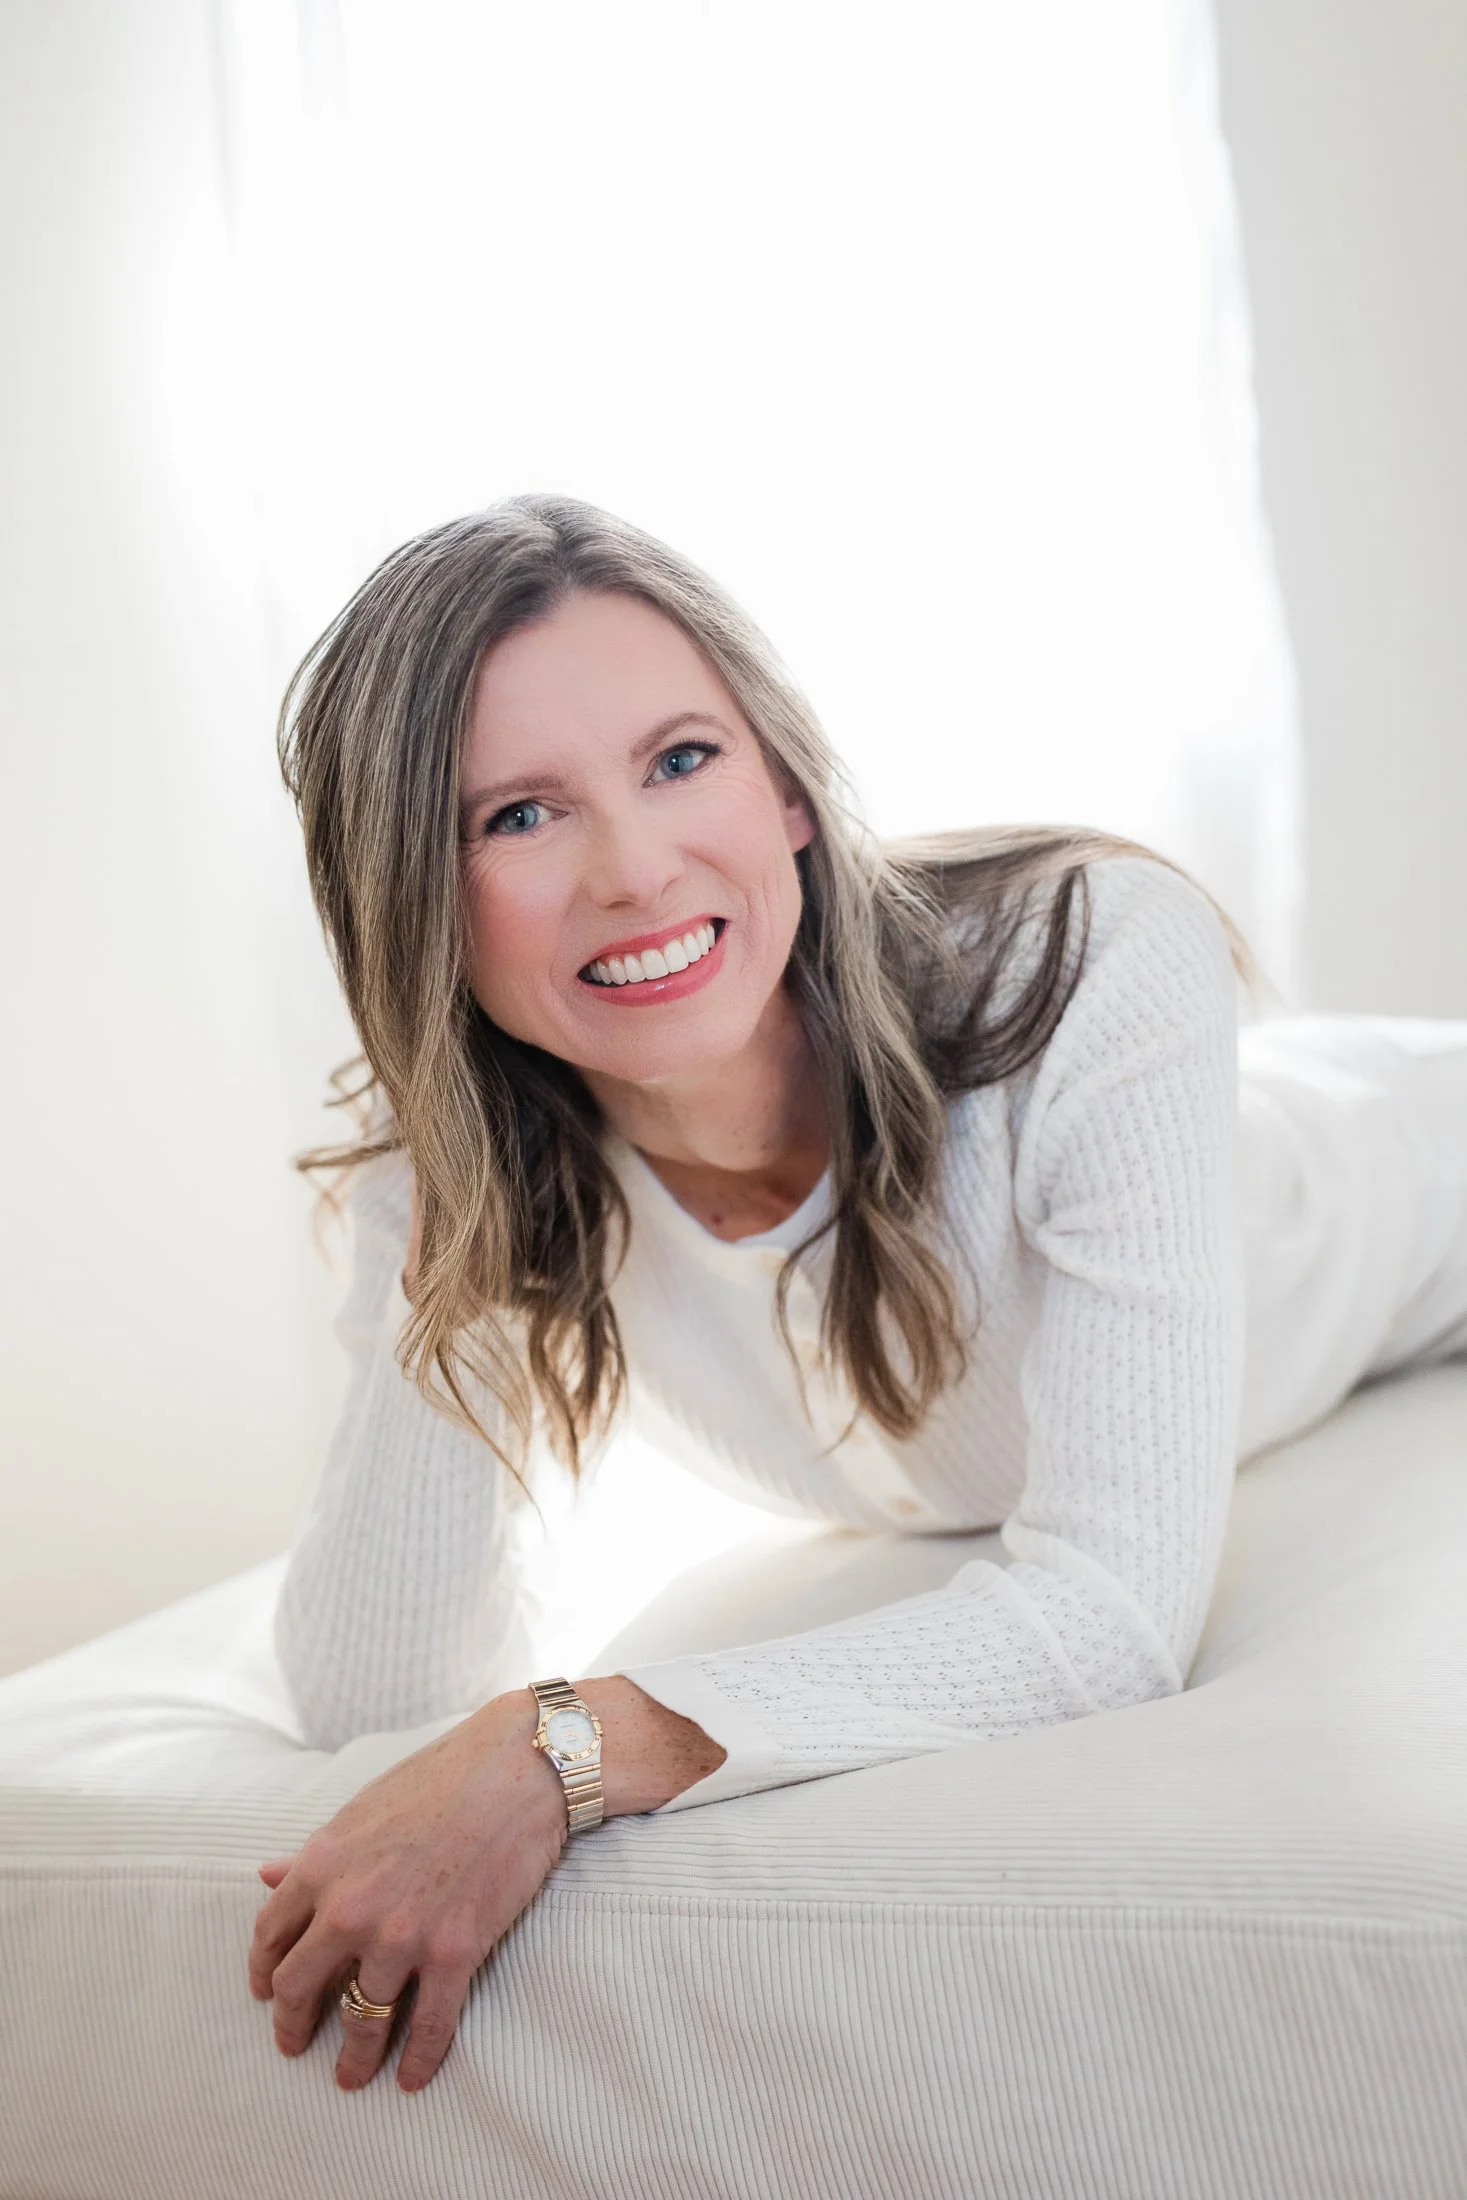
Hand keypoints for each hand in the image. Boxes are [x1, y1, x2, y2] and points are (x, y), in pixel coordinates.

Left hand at [248, 1690, 566, 2094]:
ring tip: (351, 2077)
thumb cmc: (441, 1777)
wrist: (518, 1768)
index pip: (270, 1936)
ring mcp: (403, 1935)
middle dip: (292, 2025)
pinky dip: (418, 2061)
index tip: (267, 1993)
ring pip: (363, 2020)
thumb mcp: (363, 1809)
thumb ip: (314, 1854)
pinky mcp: (456, 1952)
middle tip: (294, 2045)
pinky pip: (430, 2026)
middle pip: (301, 1988)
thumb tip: (267, 1876)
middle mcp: (351, 1907)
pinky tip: (409, 2080)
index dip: (263, 1972)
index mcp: (322, 1864)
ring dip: (354, 2058)